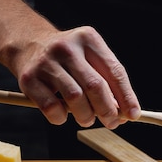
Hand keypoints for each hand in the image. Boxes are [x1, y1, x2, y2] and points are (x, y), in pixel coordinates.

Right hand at [13, 26, 140, 128]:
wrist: (27, 44)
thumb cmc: (66, 58)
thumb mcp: (89, 58)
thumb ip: (106, 80)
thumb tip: (123, 111)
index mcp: (88, 39)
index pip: (114, 71)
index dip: (126, 96)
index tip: (133, 114)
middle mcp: (67, 47)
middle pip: (95, 85)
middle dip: (107, 110)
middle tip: (112, 122)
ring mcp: (46, 62)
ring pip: (74, 98)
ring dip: (85, 116)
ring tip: (86, 119)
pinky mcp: (29, 79)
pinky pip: (51, 107)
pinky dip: (61, 118)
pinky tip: (63, 115)